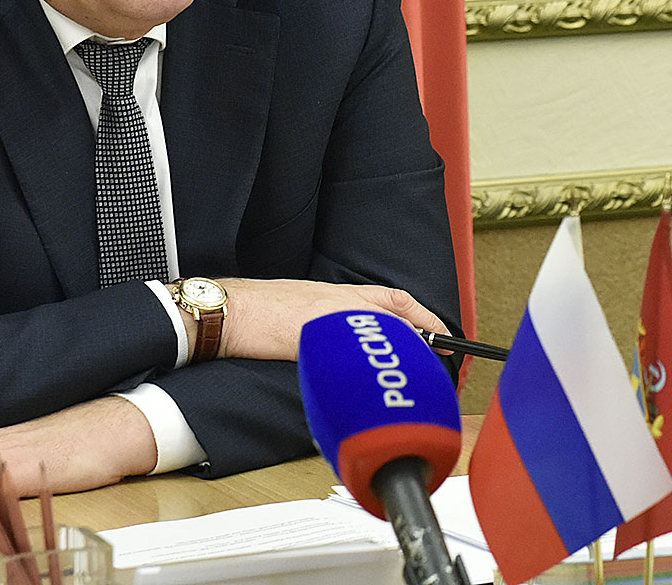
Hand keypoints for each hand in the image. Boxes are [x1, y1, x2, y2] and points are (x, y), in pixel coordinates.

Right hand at [213, 277, 447, 360]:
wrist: (225, 312)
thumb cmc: (256, 311)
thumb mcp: (302, 304)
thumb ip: (329, 317)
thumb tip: (347, 338)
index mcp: (335, 294)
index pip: (390, 298)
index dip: (421, 314)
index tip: (442, 331)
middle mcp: (336, 303)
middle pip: (394, 313)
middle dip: (423, 332)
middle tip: (445, 350)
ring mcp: (326, 320)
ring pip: (379, 330)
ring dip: (404, 347)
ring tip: (423, 365)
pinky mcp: (312, 340)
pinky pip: (353, 352)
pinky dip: (374, 364)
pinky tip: (383, 377)